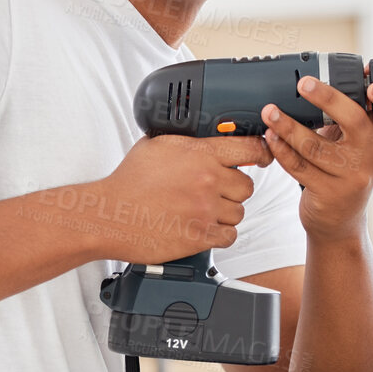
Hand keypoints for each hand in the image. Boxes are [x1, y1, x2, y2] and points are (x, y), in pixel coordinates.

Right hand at [93, 133, 272, 262]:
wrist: (110, 215)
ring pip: (239, 213)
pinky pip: (229, 236)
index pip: (250, 149)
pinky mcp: (200, 236)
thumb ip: (187, 141)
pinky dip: (219, 234)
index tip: (262, 158)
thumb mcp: (157, 145)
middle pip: (247, 186)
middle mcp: (207, 180)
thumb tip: (206, 135)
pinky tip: (202, 227)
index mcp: (199, 153)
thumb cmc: (128, 182)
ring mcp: (205, 209)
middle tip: (215, 191)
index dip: (261, 154)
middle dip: (233, 189)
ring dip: (225, 213)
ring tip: (202, 211)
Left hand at [261, 52, 372, 242]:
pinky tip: (270, 137)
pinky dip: (281, 150)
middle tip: (304, 83)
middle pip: (354, 120)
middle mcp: (371, 155)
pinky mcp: (328, 193)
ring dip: (288, 126)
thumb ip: (362, 104)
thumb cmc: (346, 168)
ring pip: (316, 146)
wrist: (339, 220)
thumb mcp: (360, 138)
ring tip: (269, 111)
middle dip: (327, 98)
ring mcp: (351, 176)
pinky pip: (300, 167)